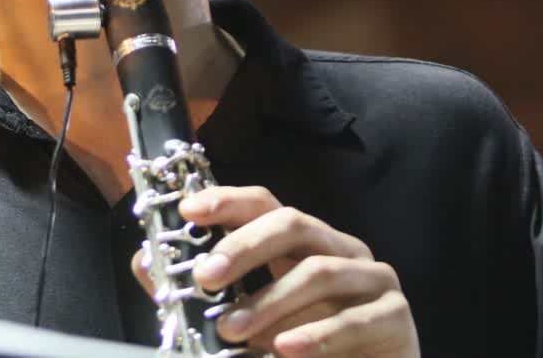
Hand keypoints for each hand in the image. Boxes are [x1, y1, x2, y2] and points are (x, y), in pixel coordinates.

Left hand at [131, 186, 418, 356]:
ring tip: (233, 331)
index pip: (266, 204)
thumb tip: (146, 263)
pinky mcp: (396, 317)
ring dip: (271, 302)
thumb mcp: (244, 323)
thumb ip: (198, 296)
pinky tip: (286, 351)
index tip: (189, 210)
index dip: (228, 200)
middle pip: (293, 225)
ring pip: (320, 272)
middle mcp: (340, 250)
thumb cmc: (300, 353)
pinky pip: (355, 319)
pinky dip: (316, 336)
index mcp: (303, 245)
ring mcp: (373, 279)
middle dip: (244, 247)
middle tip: (205, 277)